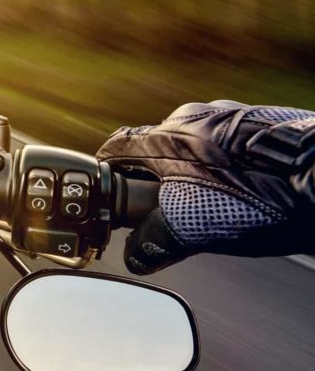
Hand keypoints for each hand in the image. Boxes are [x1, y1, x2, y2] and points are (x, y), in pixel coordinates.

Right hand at [97, 101, 314, 273]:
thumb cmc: (259, 197)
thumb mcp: (193, 229)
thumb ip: (153, 241)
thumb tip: (135, 254)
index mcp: (165, 137)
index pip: (115, 149)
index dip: (107, 175)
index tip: (108, 195)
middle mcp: (193, 117)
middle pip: (156, 150)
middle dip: (156, 181)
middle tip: (166, 214)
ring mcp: (231, 116)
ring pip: (195, 148)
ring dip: (193, 175)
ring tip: (212, 207)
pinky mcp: (263, 122)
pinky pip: (229, 146)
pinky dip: (226, 169)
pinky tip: (245, 194)